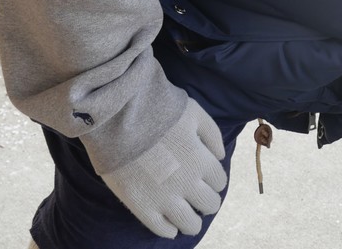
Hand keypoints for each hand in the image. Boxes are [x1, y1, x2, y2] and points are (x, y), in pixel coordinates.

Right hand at [100, 98, 226, 237]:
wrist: (120, 117)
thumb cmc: (158, 110)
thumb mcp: (195, 113)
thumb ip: (212, 135)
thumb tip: (220, 155)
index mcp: (201, 160)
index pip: (219, 181)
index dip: (215, 181)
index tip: (208, 179)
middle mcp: (187, 183)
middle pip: (210, 204)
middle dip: (208, 201)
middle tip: (200, 198)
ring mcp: (164, 198)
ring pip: (190, 224)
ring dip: (193, 221)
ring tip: (188, 217)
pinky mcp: (141, 206)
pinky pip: (162, 229)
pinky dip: (170, 230)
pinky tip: (170, 226)